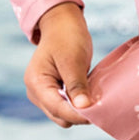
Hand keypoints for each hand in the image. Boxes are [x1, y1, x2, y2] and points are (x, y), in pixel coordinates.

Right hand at [24, 2, 93, 126]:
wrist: (62, 24)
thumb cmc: (67, 37)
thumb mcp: (73, 59)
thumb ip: (76, 84)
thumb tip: (83, 108)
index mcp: (36, 83)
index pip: (57, 108)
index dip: (77, 114)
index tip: (98, 115)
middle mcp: (36, 92)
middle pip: (59, 115)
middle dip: (78, 114)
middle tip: (102, 106)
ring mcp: (43, 93)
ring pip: (62, 113)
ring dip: (79, 109)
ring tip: (98, 101)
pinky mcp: (53, 91)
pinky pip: (65, 104)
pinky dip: (77, 103)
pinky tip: (91, 96)